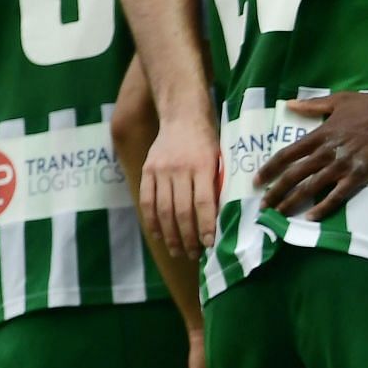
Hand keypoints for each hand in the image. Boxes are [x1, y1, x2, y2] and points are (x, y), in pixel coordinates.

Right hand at [140, 114, 219, 257]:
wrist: (182, 114)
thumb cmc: (207, 140)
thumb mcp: (220, 158)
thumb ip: (217, 185)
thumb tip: (219, 218)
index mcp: (204, 166)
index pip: (204, 203)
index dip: (206, 226)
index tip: (209, 244)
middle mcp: (180, 169)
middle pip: (181, 211)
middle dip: (188, 237)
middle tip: (193, 253)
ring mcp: (161, 170)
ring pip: (163, 210)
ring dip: (170, 235)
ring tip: (178, 251)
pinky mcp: (147, 171)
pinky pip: (147, 201)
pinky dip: (152, 221)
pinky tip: (158, 235)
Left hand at [257, 90, 367, 218]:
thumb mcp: (339, 100)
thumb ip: (312, 105)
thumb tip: (288, 105)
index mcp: (320, 134)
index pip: (287, 155)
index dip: (270, 169)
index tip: (257, 181)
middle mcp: (327, 152)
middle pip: (294, 175)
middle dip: (276, 192)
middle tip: (263, 206)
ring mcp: (342, 166)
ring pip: (311, 188)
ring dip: (292, 202)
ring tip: (279, 215)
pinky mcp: (359, 176)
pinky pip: (337, 196)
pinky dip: (323, 208)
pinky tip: (310, 218)